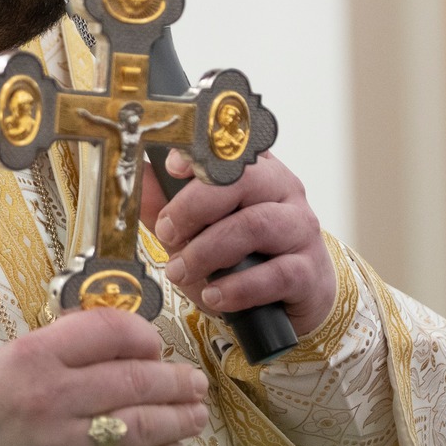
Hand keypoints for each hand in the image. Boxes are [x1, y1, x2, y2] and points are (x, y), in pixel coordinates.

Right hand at [0, 308, 208, 445]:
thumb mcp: (4, 363)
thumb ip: (57, 349)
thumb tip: (116, 340)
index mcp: (33, 358)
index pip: (107, 332)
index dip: (143, 335)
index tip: (156, 344)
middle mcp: (53, 399)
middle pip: (135, 379)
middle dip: (175, 379)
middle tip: (194, 381)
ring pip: (142, 426)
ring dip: (179, 419)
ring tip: (196, 414)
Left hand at [140, 152, 334, 336]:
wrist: (293, 298)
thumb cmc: (244, 257)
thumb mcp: (198, 230)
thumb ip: (166, 205)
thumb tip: (136, 181)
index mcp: (257, 171)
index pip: (233, 147)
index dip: (201, 151)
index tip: (171, 167)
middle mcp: (284, 191)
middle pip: (242, 180)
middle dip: (194, 207)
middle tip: (167, 233)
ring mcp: (300, 230)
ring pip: (255, 225)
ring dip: (208, 251)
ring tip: (180, 271)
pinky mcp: (309, 271)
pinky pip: (276, 274)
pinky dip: (238, 287)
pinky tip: (215, 295)